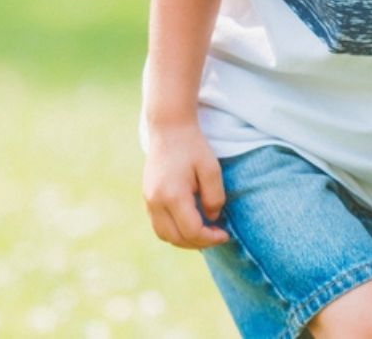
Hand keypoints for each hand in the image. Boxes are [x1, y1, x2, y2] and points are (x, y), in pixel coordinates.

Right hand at [142, 121, 227, 248]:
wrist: (169, 128)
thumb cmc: (193, 146)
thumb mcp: (212, 169)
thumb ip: (214, 198)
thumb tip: (211, 219)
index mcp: (173, 196)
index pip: (191, 231)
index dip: (210, 238)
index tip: (225, 235)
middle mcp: (156, 202)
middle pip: (176, 238)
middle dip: (198, 243)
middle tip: (217, 236)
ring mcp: (148, 200)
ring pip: (164, 235)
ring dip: (184, 240)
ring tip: (204, 233)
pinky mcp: (147, 197)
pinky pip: (159, 225)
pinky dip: (174, 231)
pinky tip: (190, 223)